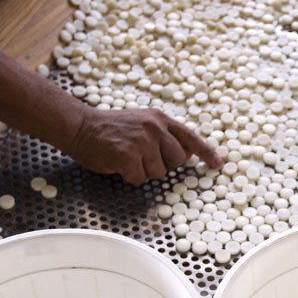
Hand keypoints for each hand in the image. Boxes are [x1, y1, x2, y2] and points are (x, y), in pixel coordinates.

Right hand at [68, 107, 222, 183]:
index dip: (206, 152)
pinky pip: (139, 178)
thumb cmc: (110, 128)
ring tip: (127, 157)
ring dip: (143, 171)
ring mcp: (142, 141)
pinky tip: (118, 163)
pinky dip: (129, 176)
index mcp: (160, 118)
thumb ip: (164, 135)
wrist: (80, 126)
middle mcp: (154, 127)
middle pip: (177, 161)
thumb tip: (187, 153)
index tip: (217, 163)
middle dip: (163, 165)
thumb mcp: (142, 122)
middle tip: (142, 157)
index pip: (190, 137)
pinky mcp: (128, 155)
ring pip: (158, 172)